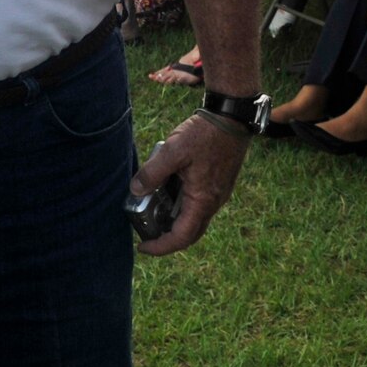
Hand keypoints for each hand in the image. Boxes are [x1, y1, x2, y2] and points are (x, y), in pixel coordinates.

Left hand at [130, 111, 249, 256]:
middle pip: (190, 232)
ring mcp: (217, 194)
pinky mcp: (217, 184)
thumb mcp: (173, 151)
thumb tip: (136, 190)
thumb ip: (153, 172)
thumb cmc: (204, 135)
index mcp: (203, 201)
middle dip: (167, 238)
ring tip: (151, 213)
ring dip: (173, 221)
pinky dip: (180, 206)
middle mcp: (213, 203)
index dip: (162, 246)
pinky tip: (165, 191)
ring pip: (194, 218)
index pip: (182, 237)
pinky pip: (197, 204)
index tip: (143, 248)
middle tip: (145, 235)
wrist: (230, 118)